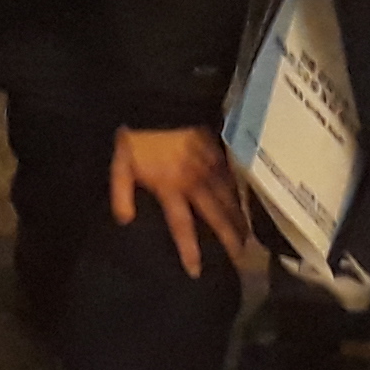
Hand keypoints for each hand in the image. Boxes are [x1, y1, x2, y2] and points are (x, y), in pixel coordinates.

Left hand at [109, 125, 256, 278]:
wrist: (158, 98)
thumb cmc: (137, 133)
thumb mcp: (120, 163)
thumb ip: (121, 193)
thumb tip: (124, 220)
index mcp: (171, 187)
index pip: (181, 225)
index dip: (189, 249)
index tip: (196, 271)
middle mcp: (195, 181)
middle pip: (216, 216)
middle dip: (229, 239)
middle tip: (241, 260)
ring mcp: (210, 166)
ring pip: (229, 199)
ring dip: (239, 219)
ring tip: (250, 238)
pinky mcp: (218, 152)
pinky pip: (233, 178)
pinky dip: (241, 193)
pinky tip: (249, 204)